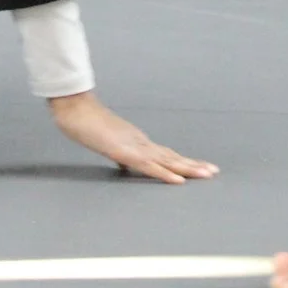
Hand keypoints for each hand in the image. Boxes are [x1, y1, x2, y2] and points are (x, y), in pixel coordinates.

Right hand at [47, 92, 217, 183]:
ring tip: (207, 174)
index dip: (181, 160)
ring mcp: (133, 147)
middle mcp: (140, 142)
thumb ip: (116, 153)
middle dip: (192, 165)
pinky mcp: (124, 152)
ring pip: (166, 160)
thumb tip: (123, 164)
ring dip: (188, 168)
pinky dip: (165, 173)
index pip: (164, 154)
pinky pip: (149, 166)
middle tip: (214, 171)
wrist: (74, 107)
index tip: (198, 167)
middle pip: (171, 156)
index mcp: (135, 141)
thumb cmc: (84, 122)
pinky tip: (179, 180)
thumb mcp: (103, 141)